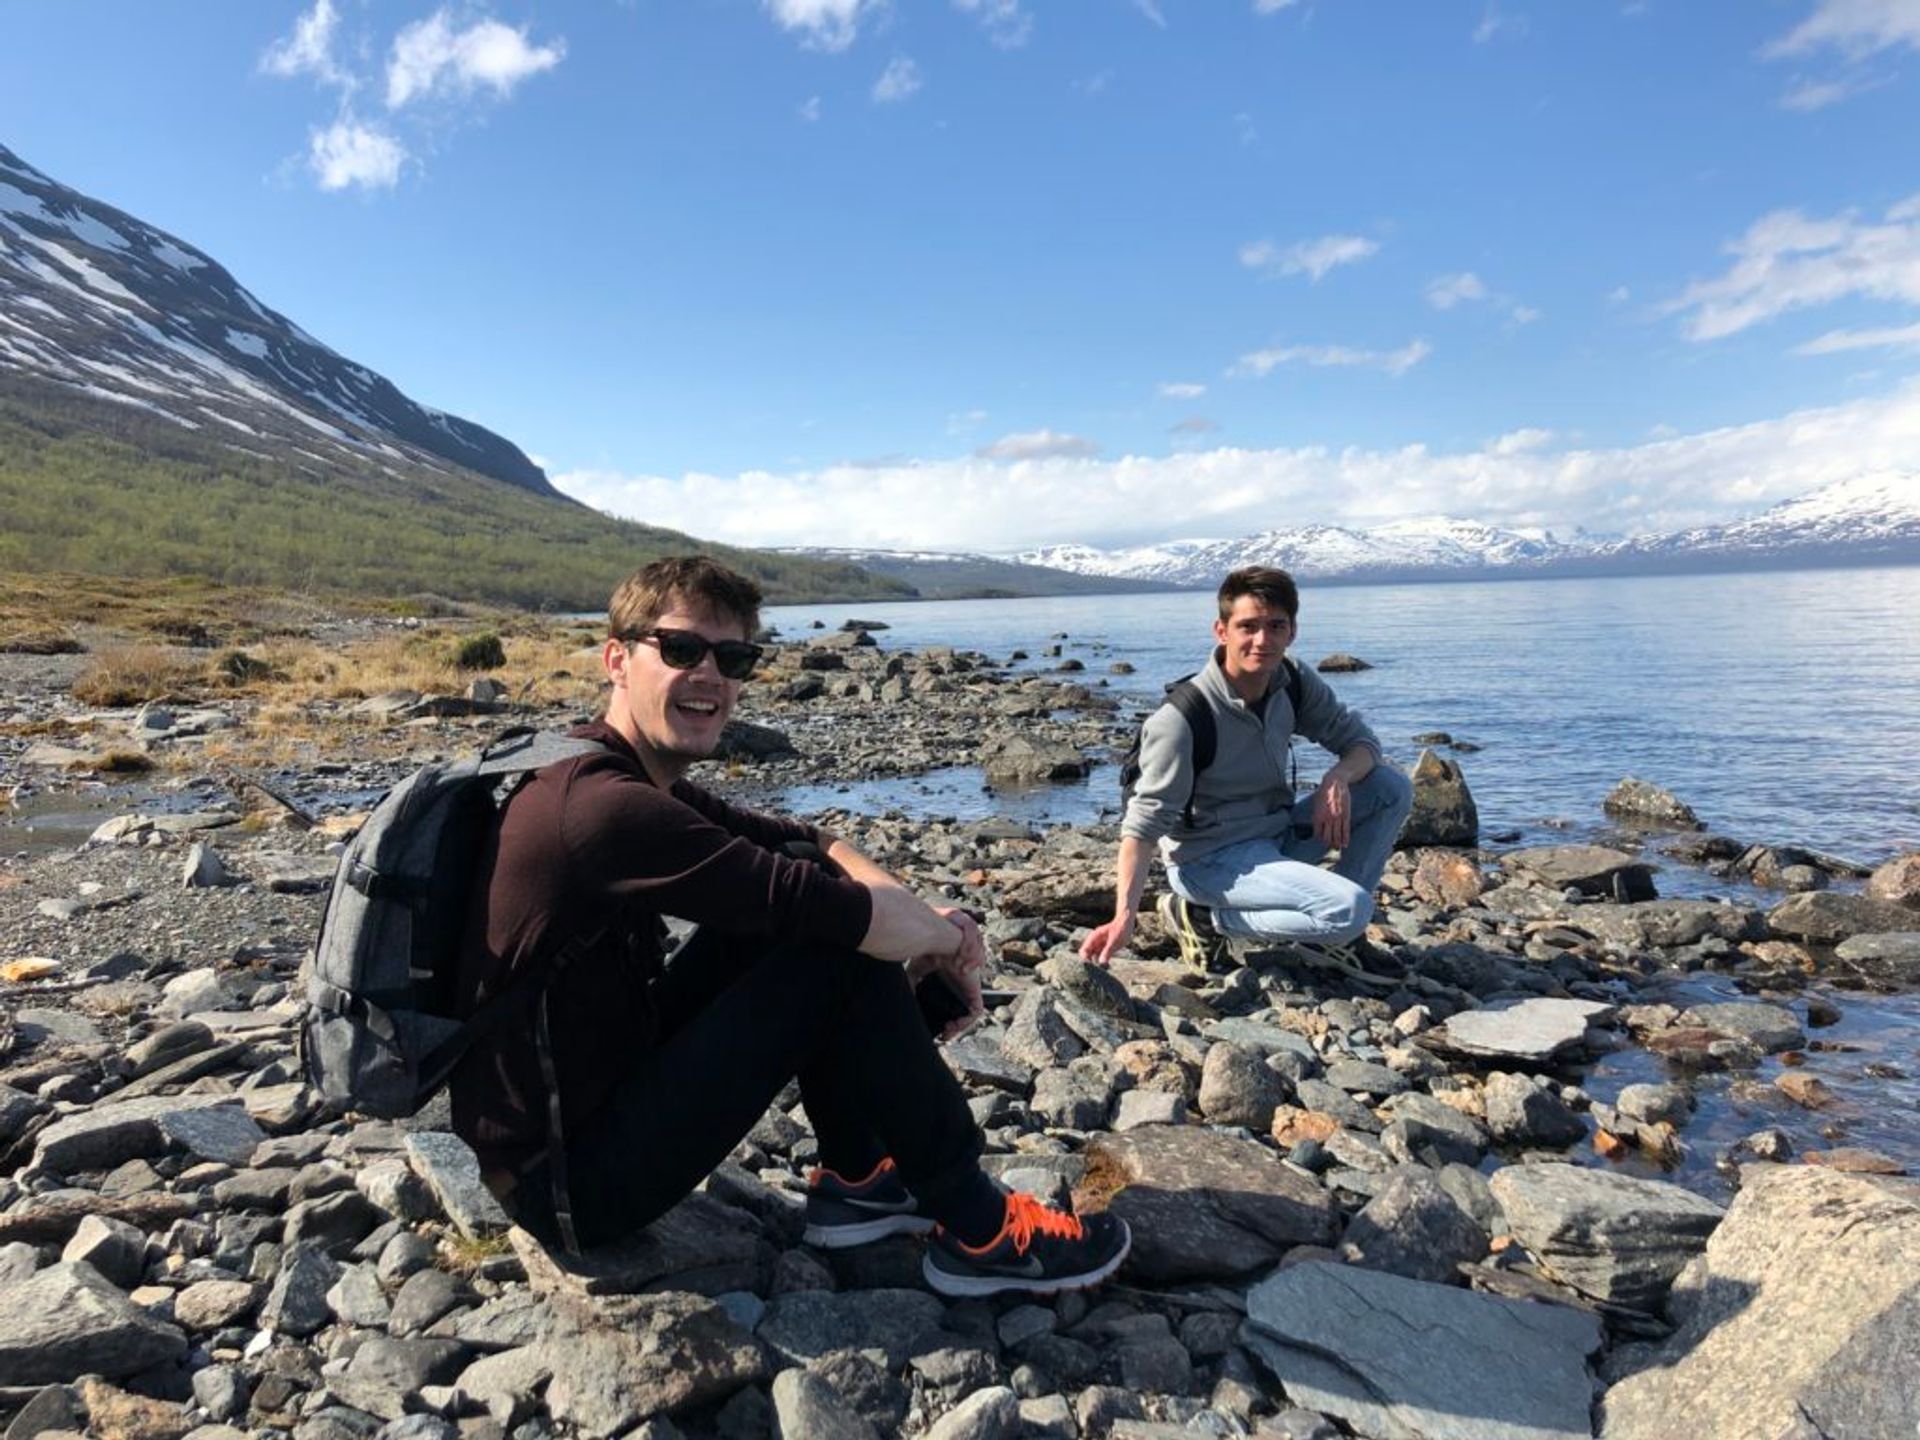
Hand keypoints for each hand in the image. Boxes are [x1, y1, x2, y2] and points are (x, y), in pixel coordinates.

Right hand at [916, 907, 985, 1039]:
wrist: (940, 942)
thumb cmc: (930, 950)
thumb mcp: (917, 971)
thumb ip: (911, 984)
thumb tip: (904, 998)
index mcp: (950, 978)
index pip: (951, 1000)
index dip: (946, 1016)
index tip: (937, 1028)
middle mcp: (961, 982)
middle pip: (961, 1009)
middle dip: (954, 1024)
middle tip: (943, 1033)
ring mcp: (969, 985)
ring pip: (969, 1011)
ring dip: (960, 1024)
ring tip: (948, 1031)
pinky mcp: (975, 987)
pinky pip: (976, 1009)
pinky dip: (966, 1019)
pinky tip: (955, 1025)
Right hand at [1079, 912, 1134, 966]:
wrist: (1127, 924)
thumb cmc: (1120, 930)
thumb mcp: (1114, 941)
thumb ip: (1107, 951)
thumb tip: (1101, 963)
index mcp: (1094, 938)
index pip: (1084, 950)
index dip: (1085, 959)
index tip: (1091, 966)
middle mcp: (1095, 942)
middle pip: (1087, 954)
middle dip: (1090, 963)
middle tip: (1096, 971)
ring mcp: (1100, 945)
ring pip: (1093, 956)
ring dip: (1096, 963)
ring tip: (1102, 971)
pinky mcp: (1105, 948)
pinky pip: (1101, 956)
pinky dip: (1102, 962)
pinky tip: (1107, 968)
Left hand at [1313, 774, 1351, 848]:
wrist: (1334, 782)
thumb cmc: (1323, 792)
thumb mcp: (1315, 804)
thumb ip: (1317, 815)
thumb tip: (1317, 824)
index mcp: (1317, 816)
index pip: (1318, 834)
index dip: (1320, 839)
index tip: (1322, 842)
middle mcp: (1326, 819)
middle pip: (1327, 837)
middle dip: (1329, 844)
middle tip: (1331, 848)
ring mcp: (1336, 818)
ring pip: (1337, 835)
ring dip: (1337, 844)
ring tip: (1338, 848)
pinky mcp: (1345, 815)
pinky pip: (1345, 829)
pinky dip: (1345, 838)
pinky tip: (1345, 844)